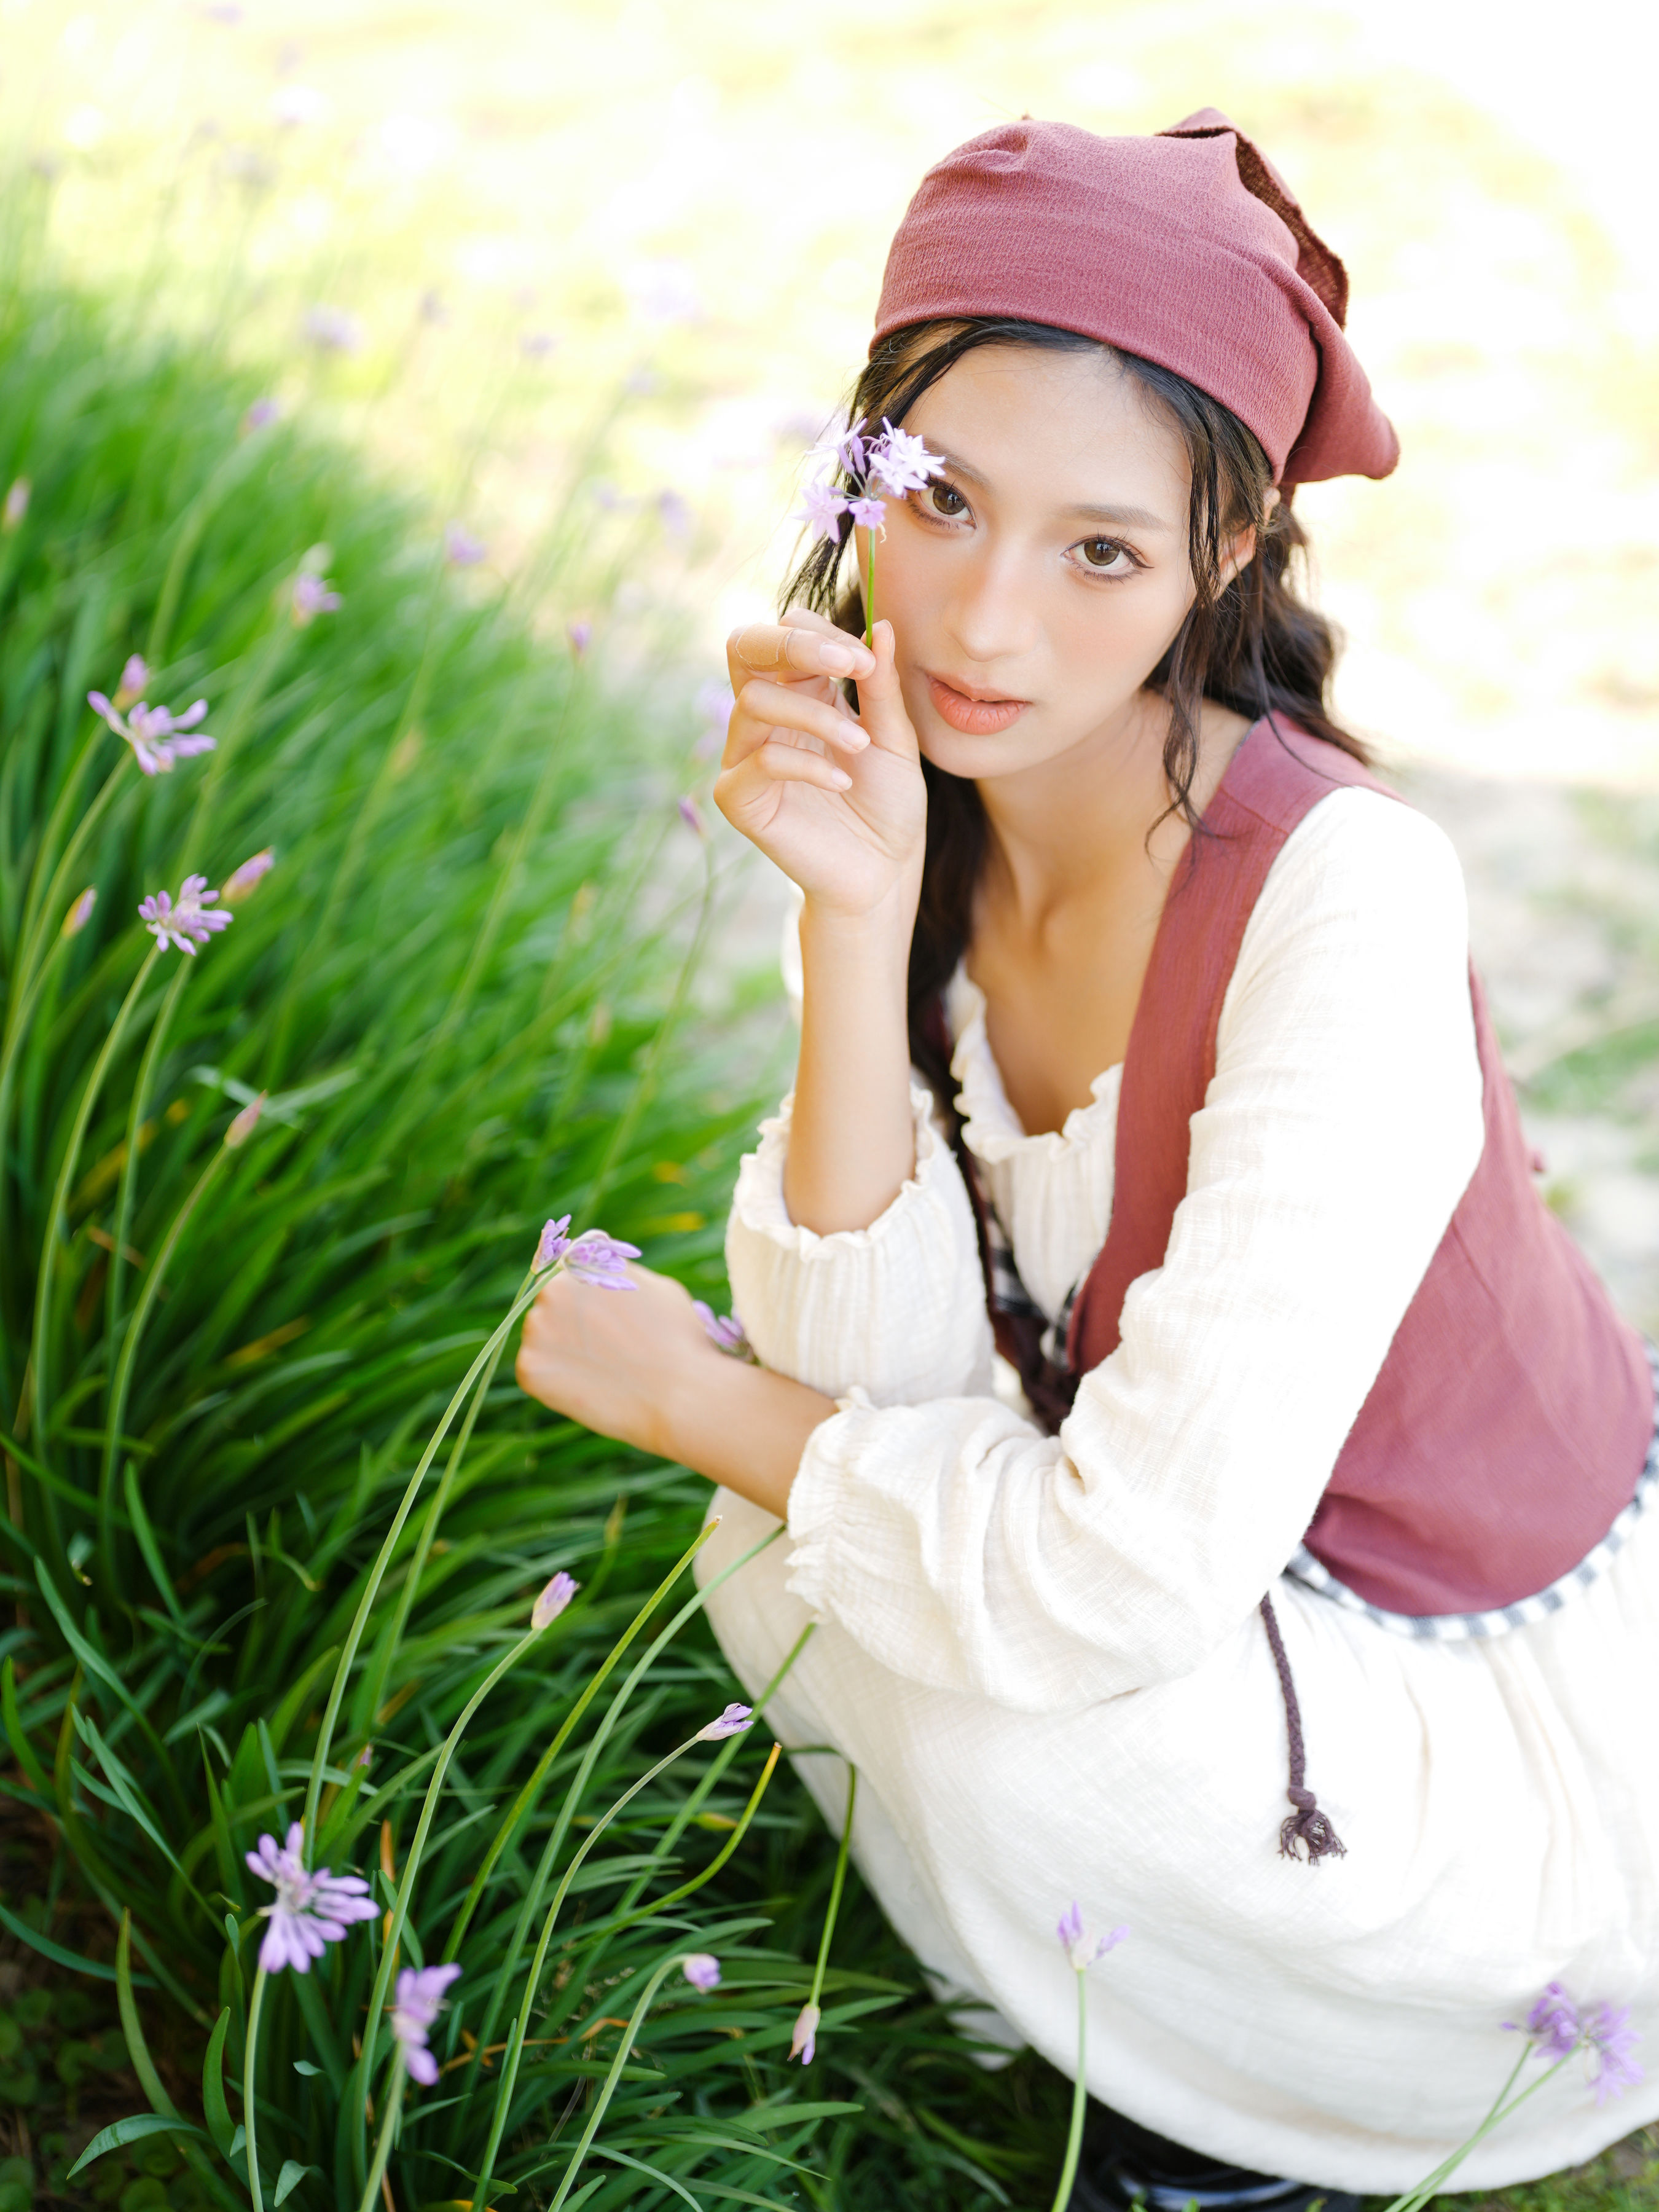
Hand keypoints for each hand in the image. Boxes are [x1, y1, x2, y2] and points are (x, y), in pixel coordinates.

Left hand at [516, 1263, 713, 1458]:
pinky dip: (556, 1383)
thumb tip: (604, 1267)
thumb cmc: (678, 1339)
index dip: (587, 1306)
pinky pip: (537, 1373)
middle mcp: (550, 1291)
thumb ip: (619, 1274)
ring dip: (562, 1354)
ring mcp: (536, 1330)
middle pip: (552, 1310)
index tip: (605, 1326)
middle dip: (572, 1328)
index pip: (569, 1282)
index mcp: (581, 1266)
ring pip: (541, 1341)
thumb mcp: (655, 1285)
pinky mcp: (529, 1369)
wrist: (680, 1393)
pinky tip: (588, 1389)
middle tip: (607, 1353)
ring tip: (602, 1372)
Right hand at [715, 609, 925, 922]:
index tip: (867, 660)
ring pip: (756, 702)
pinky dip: (807, 764)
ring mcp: (745, 755)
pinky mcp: (738, 798)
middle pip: (743, 646)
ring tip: (860, 746)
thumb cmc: (888, 805)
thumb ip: (882, 686)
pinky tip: (842, 784)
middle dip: (792, 643)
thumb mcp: (895, 738)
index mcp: (801, 691)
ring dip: (817, 717)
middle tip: (847, 663)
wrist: (883, 871)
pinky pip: (759, 761)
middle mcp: (765, 716)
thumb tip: (883, 626)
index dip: (822, 635)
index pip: (787, 633)